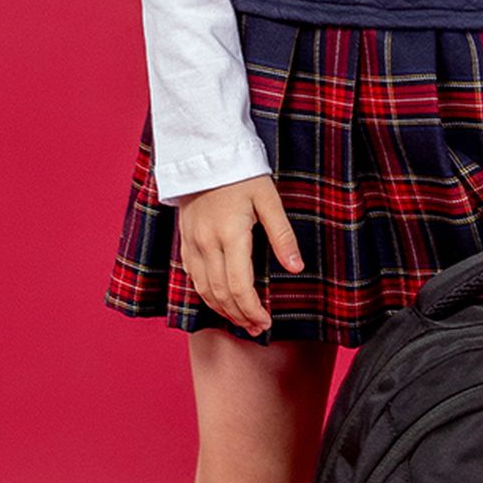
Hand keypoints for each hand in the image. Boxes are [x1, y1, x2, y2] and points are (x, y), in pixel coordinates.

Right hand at [175, 174, 303, 336]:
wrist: (204, 153)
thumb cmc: (242, 174)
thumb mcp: (269, 199)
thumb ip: (282, 235)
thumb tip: (297, 268)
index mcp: (230, 235)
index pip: (239, 285)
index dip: (252, 309)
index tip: (266, 322)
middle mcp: (207, 243)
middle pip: (220, 293)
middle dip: (239, 315)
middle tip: (257, 328)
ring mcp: (192, 243)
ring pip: (203, 289)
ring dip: (222, 310)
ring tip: (241, 322)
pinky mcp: (185, 241)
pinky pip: (193, 277)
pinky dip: (206, 295)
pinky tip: (219, 302)